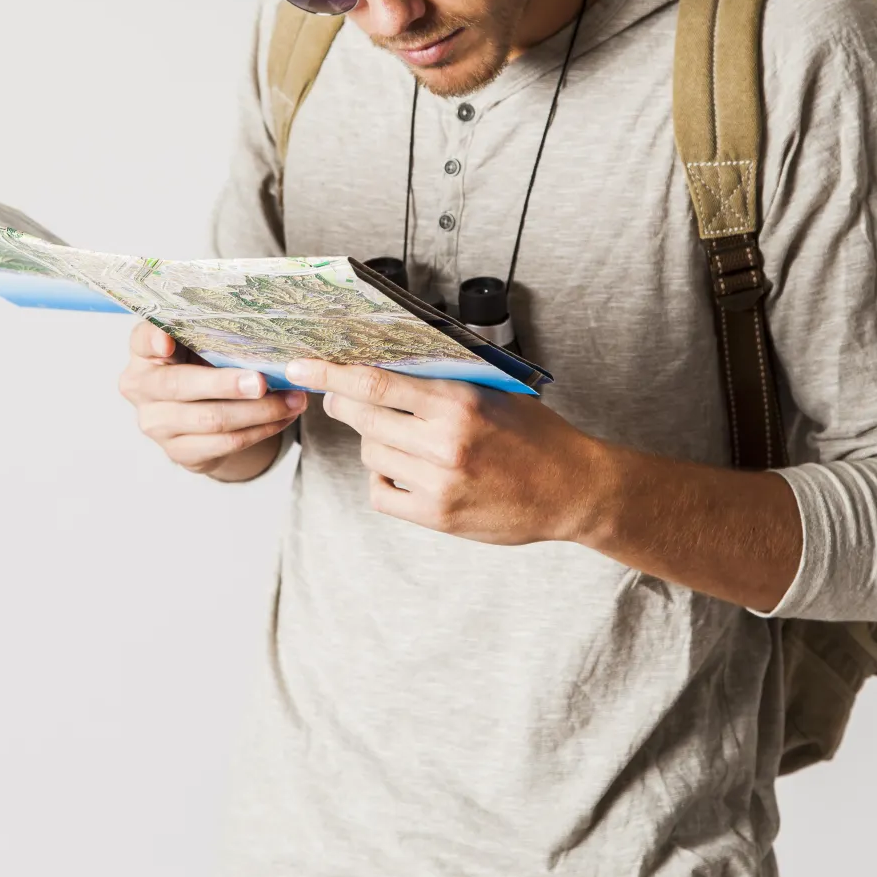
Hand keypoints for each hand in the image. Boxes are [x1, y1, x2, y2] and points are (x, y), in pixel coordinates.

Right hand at [120, 322, 306, 481]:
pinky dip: (261, 430)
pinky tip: (284, 417)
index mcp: (144, 354)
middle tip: (261, 381)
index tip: (168, 343)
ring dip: (259, 411)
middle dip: (225, 384)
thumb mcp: (198, 344)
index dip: (153, 341)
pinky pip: (226, 443)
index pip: (141, 341)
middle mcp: (142, 389)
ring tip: (293, 400)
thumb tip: (259, 328)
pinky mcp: (180, 452)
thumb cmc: (200, 367)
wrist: (199, 416)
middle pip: (181, 386)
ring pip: (212, 419)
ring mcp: (157, 425)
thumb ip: (210, 333)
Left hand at [284, 359, 603, 543]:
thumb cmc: (536, 434)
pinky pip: (381, 492)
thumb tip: (386, 360)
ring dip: (374, 442)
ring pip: (371, 454)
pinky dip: (383, 478)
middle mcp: (445, 442)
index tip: (302, 366)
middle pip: (364, 418)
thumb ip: (444, 379)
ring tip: (400, 438)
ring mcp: (439, 483)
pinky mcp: (438, 516)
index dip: (331, 373)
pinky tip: (403, 470)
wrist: (573, 489)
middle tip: (339, 399)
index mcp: (459, 402)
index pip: (376, 382)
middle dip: (342, 405)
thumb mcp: (496, 391)